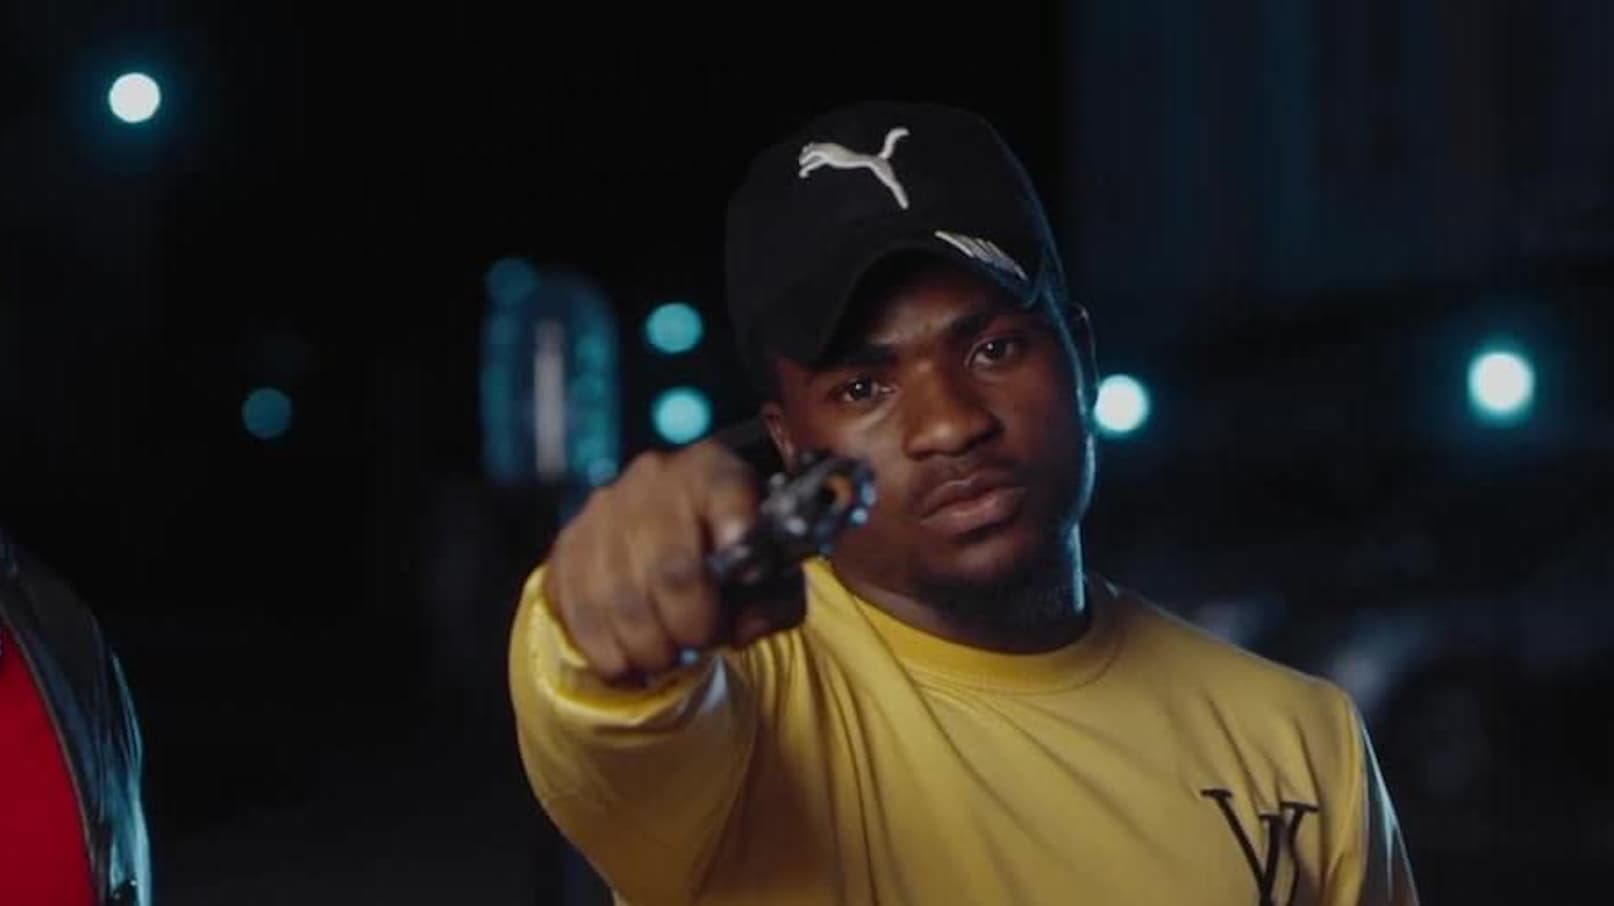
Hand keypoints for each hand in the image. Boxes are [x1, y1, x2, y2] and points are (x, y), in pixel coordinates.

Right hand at [541, 440, 805, 682]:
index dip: (737, 527)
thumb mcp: (771, 571)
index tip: (747, 565)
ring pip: (620, 602)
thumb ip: (774, 602)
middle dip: (691, 625)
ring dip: (649, 648)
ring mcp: (603, 513)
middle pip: (670, 568)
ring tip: (668, 657)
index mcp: (712, 471)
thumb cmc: (726, 557)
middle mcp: (653, 481)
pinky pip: (580, 616)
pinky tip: (632, 665)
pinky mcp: (567, 547)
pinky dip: (609, 656)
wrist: (661, 537)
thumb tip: (741, 629)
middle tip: (703, 642)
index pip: (724, 489)